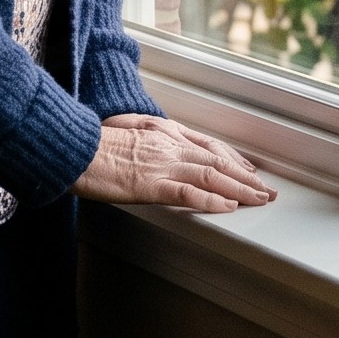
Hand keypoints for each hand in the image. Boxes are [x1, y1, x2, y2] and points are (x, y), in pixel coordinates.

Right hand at [72, 113, 275, 212]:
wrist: (71, 147)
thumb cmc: (90, 143)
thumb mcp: (124, 130)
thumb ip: (146, 137)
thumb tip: (154, 145)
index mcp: (163, 132)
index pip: (208, 145)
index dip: (233, 159)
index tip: (249, 170)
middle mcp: (169, 145)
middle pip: (218, 160)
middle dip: (246, 176)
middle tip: (267, 190)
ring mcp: (162, 164)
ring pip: (212, 176)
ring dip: (240, 189)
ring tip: (259, 199)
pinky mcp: (151, 185)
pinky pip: (189, 194)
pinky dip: (213, 201)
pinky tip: (228, 207)